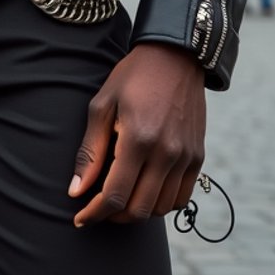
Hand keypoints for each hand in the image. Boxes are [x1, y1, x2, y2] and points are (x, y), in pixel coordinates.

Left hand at [69, 42, 205, 225]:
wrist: (176, 56)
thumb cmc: (132, 77)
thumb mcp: (102, 105)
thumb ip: (90, 151)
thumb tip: (76, 190)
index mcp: (137, 139)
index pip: (115, 195)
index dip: (94, 214)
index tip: (80, 218)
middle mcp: (166, 153)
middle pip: (138, 210)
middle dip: (113, 217)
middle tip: (97, 208)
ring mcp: (185, 157)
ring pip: (160, 208)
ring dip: (137, 211)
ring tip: (120, 198)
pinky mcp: (197, 156)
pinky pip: (180, 197)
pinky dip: (161, 204)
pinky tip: (145, 191)